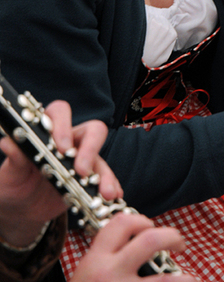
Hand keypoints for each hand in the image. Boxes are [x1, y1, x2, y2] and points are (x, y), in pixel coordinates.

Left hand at [0, 100, 121, 248]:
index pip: (60, 113)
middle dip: (91, 147)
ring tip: (106, 193)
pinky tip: (113, 196)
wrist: (21, 211)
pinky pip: (105, 178)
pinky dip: (111, 186)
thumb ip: (14, 159)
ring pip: (100, 156)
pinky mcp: (88, 178)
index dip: (64, 125)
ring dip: (105, 174)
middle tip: (82, 170)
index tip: (62, 148)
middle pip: (91, 129)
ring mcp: (81, 159)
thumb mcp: (9, 175)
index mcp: (47, 132)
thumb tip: (8, 143)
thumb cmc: (13, 185)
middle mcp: (69, 141)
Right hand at [72, 213, 197, 281]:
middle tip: (178, 243)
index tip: (151, 226)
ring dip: (184, 279)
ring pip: (165, 280)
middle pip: (150, 240)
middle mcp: (110, 272)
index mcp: (96, 259)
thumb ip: (106, 256)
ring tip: (190, 279)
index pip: (122, 223)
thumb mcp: (86, 273)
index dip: (141, 219)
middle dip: (171, 236)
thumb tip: (135, 240)